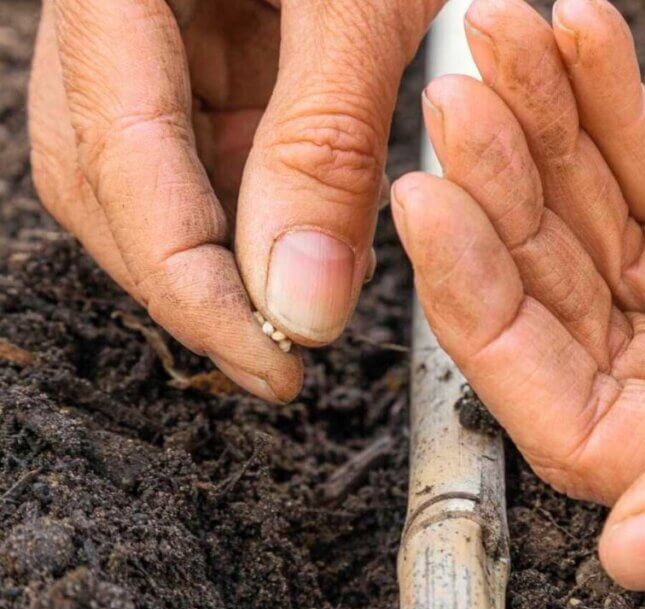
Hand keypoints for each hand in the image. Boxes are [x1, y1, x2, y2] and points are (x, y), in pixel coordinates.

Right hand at [28, 0, 442, 401]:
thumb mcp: (360, 0)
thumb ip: (322, 146)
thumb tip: (297, 303)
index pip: (115, 159)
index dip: (188, 281)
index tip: (267, 357)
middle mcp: (110, 1)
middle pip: (105, 173)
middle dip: (190, 275)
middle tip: (276, 351)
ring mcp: (149, 16)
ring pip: (150, 164)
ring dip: (223, 243)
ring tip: (302, 297)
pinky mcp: (200, 29)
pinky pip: (201, 130)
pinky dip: (253, 192)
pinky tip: (305, 225)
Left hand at [392, 0, 644, 503]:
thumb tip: (636, 556)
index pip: (573, 417)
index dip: (486, 318)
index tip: (432, 210)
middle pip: (567, 310)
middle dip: (501, 202)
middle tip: (457, 108)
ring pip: (597, 230)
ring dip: (541, 136)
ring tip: (501, 44)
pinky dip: (609, 105)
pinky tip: (577, 42)